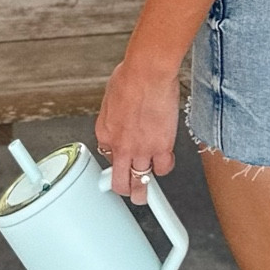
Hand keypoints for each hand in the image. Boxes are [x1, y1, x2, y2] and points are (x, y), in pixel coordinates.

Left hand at [95, 50, 181, 204]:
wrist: (147, 73)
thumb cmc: (130, 77)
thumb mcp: (111, 100)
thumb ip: (115, 118)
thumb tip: (120, 121)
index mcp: (105, 133)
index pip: (106, 158)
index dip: (114, 162)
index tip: (118, 164)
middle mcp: (120, 146)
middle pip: (119, 181)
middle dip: (124, 189)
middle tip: (129, 192)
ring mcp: (141, 150)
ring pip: (140, 183)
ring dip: (143, 192)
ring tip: (145, 196)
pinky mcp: (161, 147)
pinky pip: (162, 169)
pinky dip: (164, 169)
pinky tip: (164, 164)